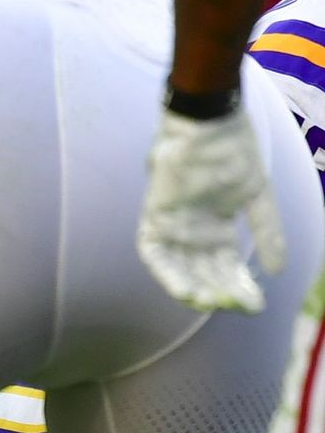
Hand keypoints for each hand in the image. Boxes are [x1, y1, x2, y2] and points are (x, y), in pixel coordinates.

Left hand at [137, 106, 283, 313]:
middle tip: (237, 307)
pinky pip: (154, 253)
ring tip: (209, 303)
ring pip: (178, 268)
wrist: (211, 125)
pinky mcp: (154, 216)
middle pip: (204, 272)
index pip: (226, 266)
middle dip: (220, 292)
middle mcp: (193, 231)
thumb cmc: (235, 153)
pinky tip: (184, 289)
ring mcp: (173, 224)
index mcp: (217, 227)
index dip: (240, 287)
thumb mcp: (257, 196)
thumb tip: (278, 269)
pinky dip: (167, 272)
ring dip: (192, 288)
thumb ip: (267, 232)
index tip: (256, 305)